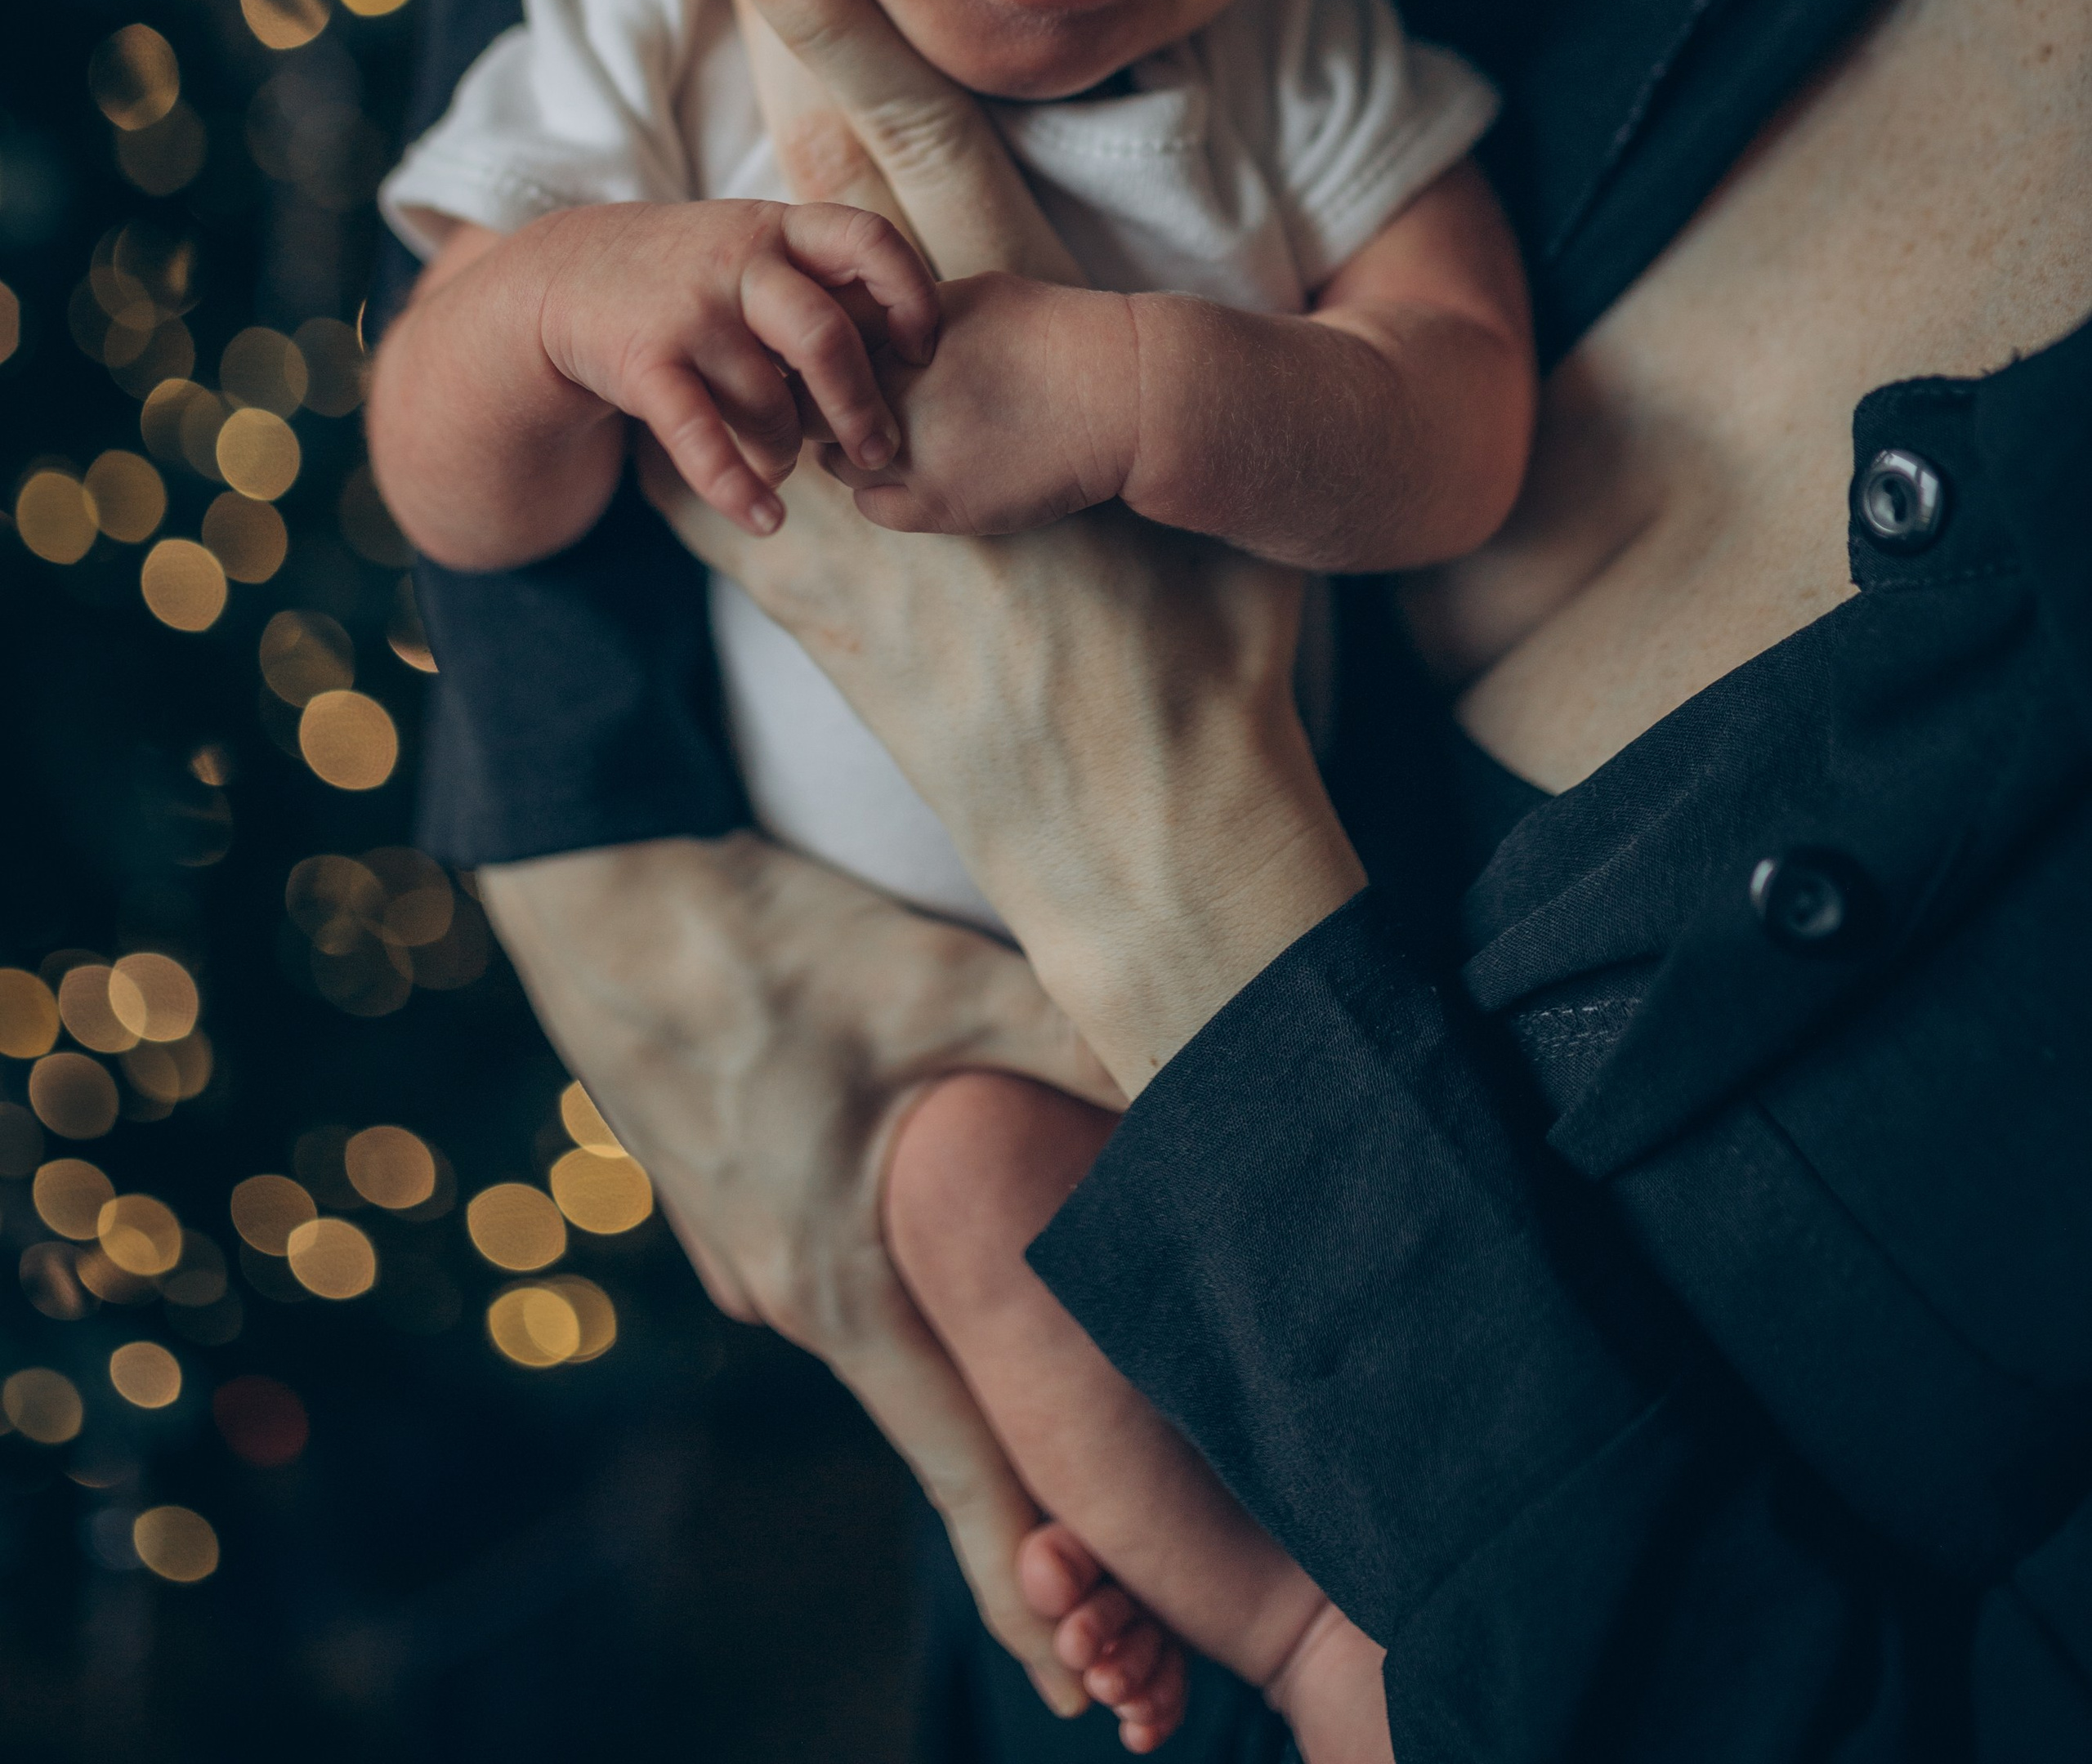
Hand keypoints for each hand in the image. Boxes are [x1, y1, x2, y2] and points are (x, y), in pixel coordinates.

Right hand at [478, 831, 1120, 1714]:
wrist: (594, 887)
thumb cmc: (764, 943)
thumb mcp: (946, 988)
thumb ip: (1082, 1049)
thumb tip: (1213, 1090)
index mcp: (840, 1285)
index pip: (959, 1471)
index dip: (1023, 1581)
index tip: (1078, 1689)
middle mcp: (782, 1292)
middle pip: (923, 1403)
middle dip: (1008, 1475)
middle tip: (1091, 1554)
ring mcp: (735, 1242)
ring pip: (872, 1317)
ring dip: (944, 1347)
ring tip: (1022, 1367)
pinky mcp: (713, 1183)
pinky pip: (819, 1250)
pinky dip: (883, 1261)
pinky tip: (917, 1214)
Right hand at [536, 195, 938, 535]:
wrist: (567, 275)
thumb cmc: (696, 275)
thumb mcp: (759, 250)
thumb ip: (827, 285)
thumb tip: (914, 353)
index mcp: (781, 228)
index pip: (869, 240)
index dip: (911, 294)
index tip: (923, 348)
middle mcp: (738, 263)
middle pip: (824, 335)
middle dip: (861, 404)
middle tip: (882, 450)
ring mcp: (689, 312)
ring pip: (767, 400)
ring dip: (788, 449)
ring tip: (787, 466)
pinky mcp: (644, 364)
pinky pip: (701, 439)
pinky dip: (738, 489)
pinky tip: (766, 518)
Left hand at [671, 0, 1362, 1092]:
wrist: (1154, 811)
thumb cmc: (1218, 645)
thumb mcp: (1206, 490)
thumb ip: (1150, 391)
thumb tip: (1146, 341)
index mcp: (1030, 343)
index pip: (922, 150)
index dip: (835, 24)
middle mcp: (921, 395)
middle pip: (811, 234)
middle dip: (765, 133)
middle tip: (705, 4)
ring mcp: (854, 497)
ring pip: (748, 359)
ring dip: (730, 312)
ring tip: (690, 262)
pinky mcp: (815, 604)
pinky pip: (719, 506)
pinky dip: (698, 464)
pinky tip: (669, 441)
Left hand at [825, 271, 1141, 535]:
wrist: (1118, 395)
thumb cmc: (1048, 334)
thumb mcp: (962, 298)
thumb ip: (895, 317)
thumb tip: (845, 328)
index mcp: (893, 332)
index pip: (808, 349)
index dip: (817, 357)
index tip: (838, 362)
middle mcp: (891, 392)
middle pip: (809, 406)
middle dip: (825, 405)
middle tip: (862, 402)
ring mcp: (910, 454)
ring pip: (835, 460)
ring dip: (852, 449)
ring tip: (899, 435)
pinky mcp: (937, 506)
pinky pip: (872, 506)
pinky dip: (883, 492)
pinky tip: (922, 471)